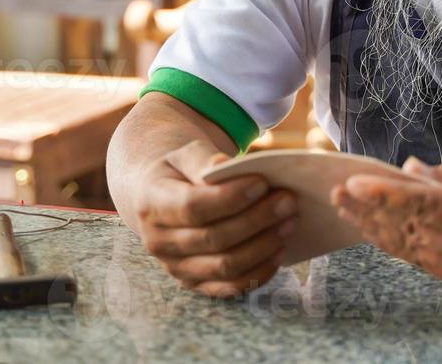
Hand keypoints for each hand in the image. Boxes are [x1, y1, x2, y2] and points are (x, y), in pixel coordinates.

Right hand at [132, 140, 297, 297]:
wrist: (159, 199)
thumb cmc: (179, 172)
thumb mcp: (184, 155)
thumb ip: (203, 160)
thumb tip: (226, 166)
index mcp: (152, 204)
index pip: (192, 207)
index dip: (230, 198)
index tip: (263, 183)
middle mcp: (159, 242)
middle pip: (214, 238)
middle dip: (257, 220)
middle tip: (288, 201)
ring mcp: (176, 267)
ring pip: (225, 266)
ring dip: (263, 246)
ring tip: (289, 222)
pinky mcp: (195, 283)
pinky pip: (230, 287)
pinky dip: (259, 272)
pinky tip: (279, 250)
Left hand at [330, 150, 441, 291]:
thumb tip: (410, 171)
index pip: (425, 205)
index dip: (385, 194)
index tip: (354, 181)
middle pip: (410, 231)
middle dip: (370, 211)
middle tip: (336, 191)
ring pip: (413, 251)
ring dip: (378, 230)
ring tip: (348, 208)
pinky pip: (428, 263)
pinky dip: (401, 245)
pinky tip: (380, 229)